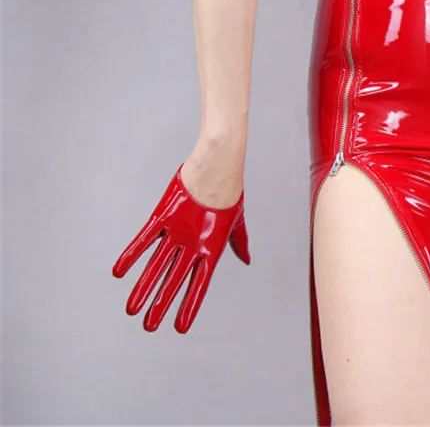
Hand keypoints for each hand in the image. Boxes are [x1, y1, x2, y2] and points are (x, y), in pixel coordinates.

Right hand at [112, 162, 250, 332]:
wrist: (218, 165)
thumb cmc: (230, 192)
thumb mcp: (238, 220)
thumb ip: (239, 243)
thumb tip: (247, 259)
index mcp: (212, 248)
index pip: (200, 285)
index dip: (189, 307)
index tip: (179, 328)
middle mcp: (193, 244)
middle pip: (174, 281)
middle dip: (160, 305)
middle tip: (149, 327)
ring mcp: (177, 231)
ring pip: (156, 265)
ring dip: (143, 288)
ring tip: (132, 310)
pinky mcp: (163, 215)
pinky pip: (144, 240)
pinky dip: (131, 255)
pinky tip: (118, 272)